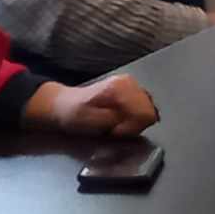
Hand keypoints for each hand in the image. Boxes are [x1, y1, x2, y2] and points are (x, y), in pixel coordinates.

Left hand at [24, 75, 158, 138]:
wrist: (64, 105)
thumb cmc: (75, 116)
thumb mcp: (91, 122)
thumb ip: (116, 120)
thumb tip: (135, 121)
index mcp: (121, 89)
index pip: (145, 113)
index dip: (131, 128)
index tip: (115, 132)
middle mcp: (130, 82)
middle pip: (149, 110)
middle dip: (134, 124)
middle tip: (115, 129)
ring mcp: (132, 83)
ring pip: (149, 108)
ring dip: (135, 120)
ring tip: (117, 123)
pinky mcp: (132, 88)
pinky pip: (144, 105)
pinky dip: (135, 115)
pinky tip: (121, 118)